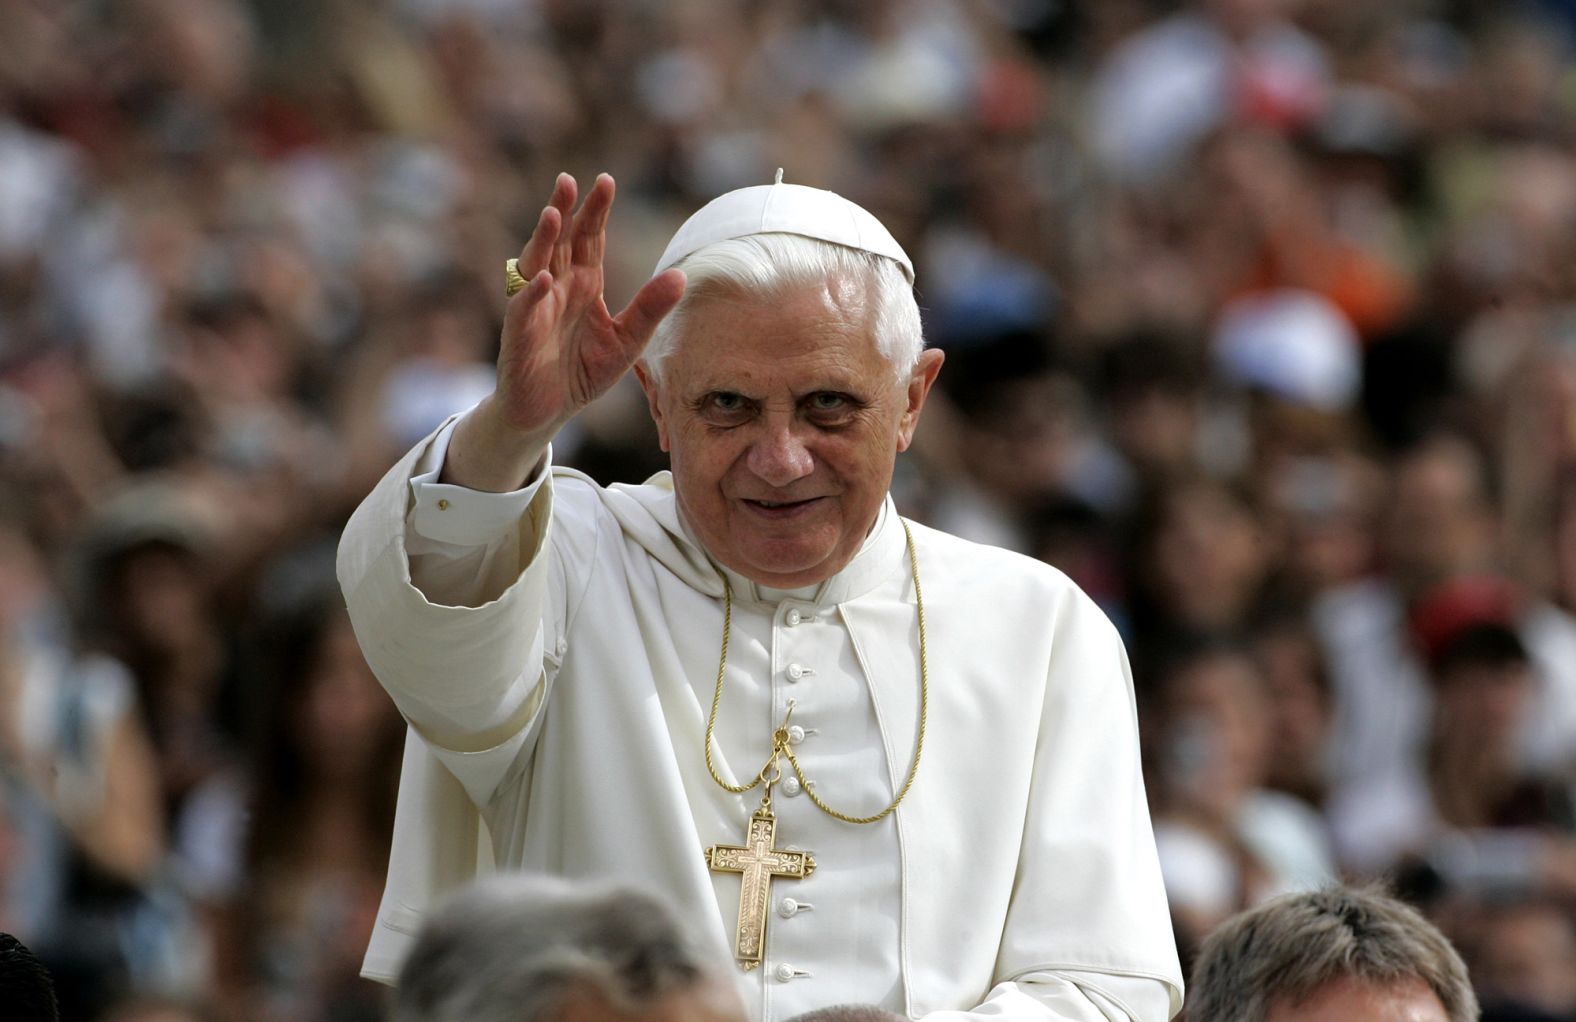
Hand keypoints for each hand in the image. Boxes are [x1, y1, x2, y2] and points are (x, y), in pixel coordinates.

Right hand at [446, 173, 685, 489]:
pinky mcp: (519, 334)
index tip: (605, 181)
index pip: (590, 239)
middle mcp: (557, 287)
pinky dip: (532, 294)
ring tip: (552, 214)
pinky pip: (523, 309)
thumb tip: (682, 276)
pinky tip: (544, 280)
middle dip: (564, 211)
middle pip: (560, 241)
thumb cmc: (583, 372)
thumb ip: (650, 309)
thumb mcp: (628, 342)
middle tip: (569, 180)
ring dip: (543, 240)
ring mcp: (535, 307)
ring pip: (536, 265)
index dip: (596, 211)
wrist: (549, 411)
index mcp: (584, 283)